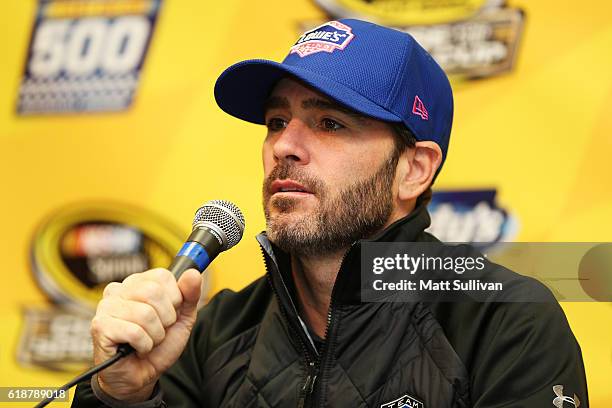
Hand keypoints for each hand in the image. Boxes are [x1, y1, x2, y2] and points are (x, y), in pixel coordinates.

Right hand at [90, 268, 201, 401]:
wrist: (142, 375)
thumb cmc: (159, 345)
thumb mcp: (182, 318)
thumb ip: (190, 295)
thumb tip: (192, 273)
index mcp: (138, 282)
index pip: (162, 276)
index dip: (174, 299)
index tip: (169, 314)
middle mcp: (119, 289)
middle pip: (153, 292)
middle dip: (165, 318)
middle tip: (158, 331)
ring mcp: (106, 306)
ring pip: (145, 314)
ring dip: (155, 335)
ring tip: (147, 341)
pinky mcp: (100, 326)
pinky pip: (134, 332)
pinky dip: (144, 345)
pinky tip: (137, 348)